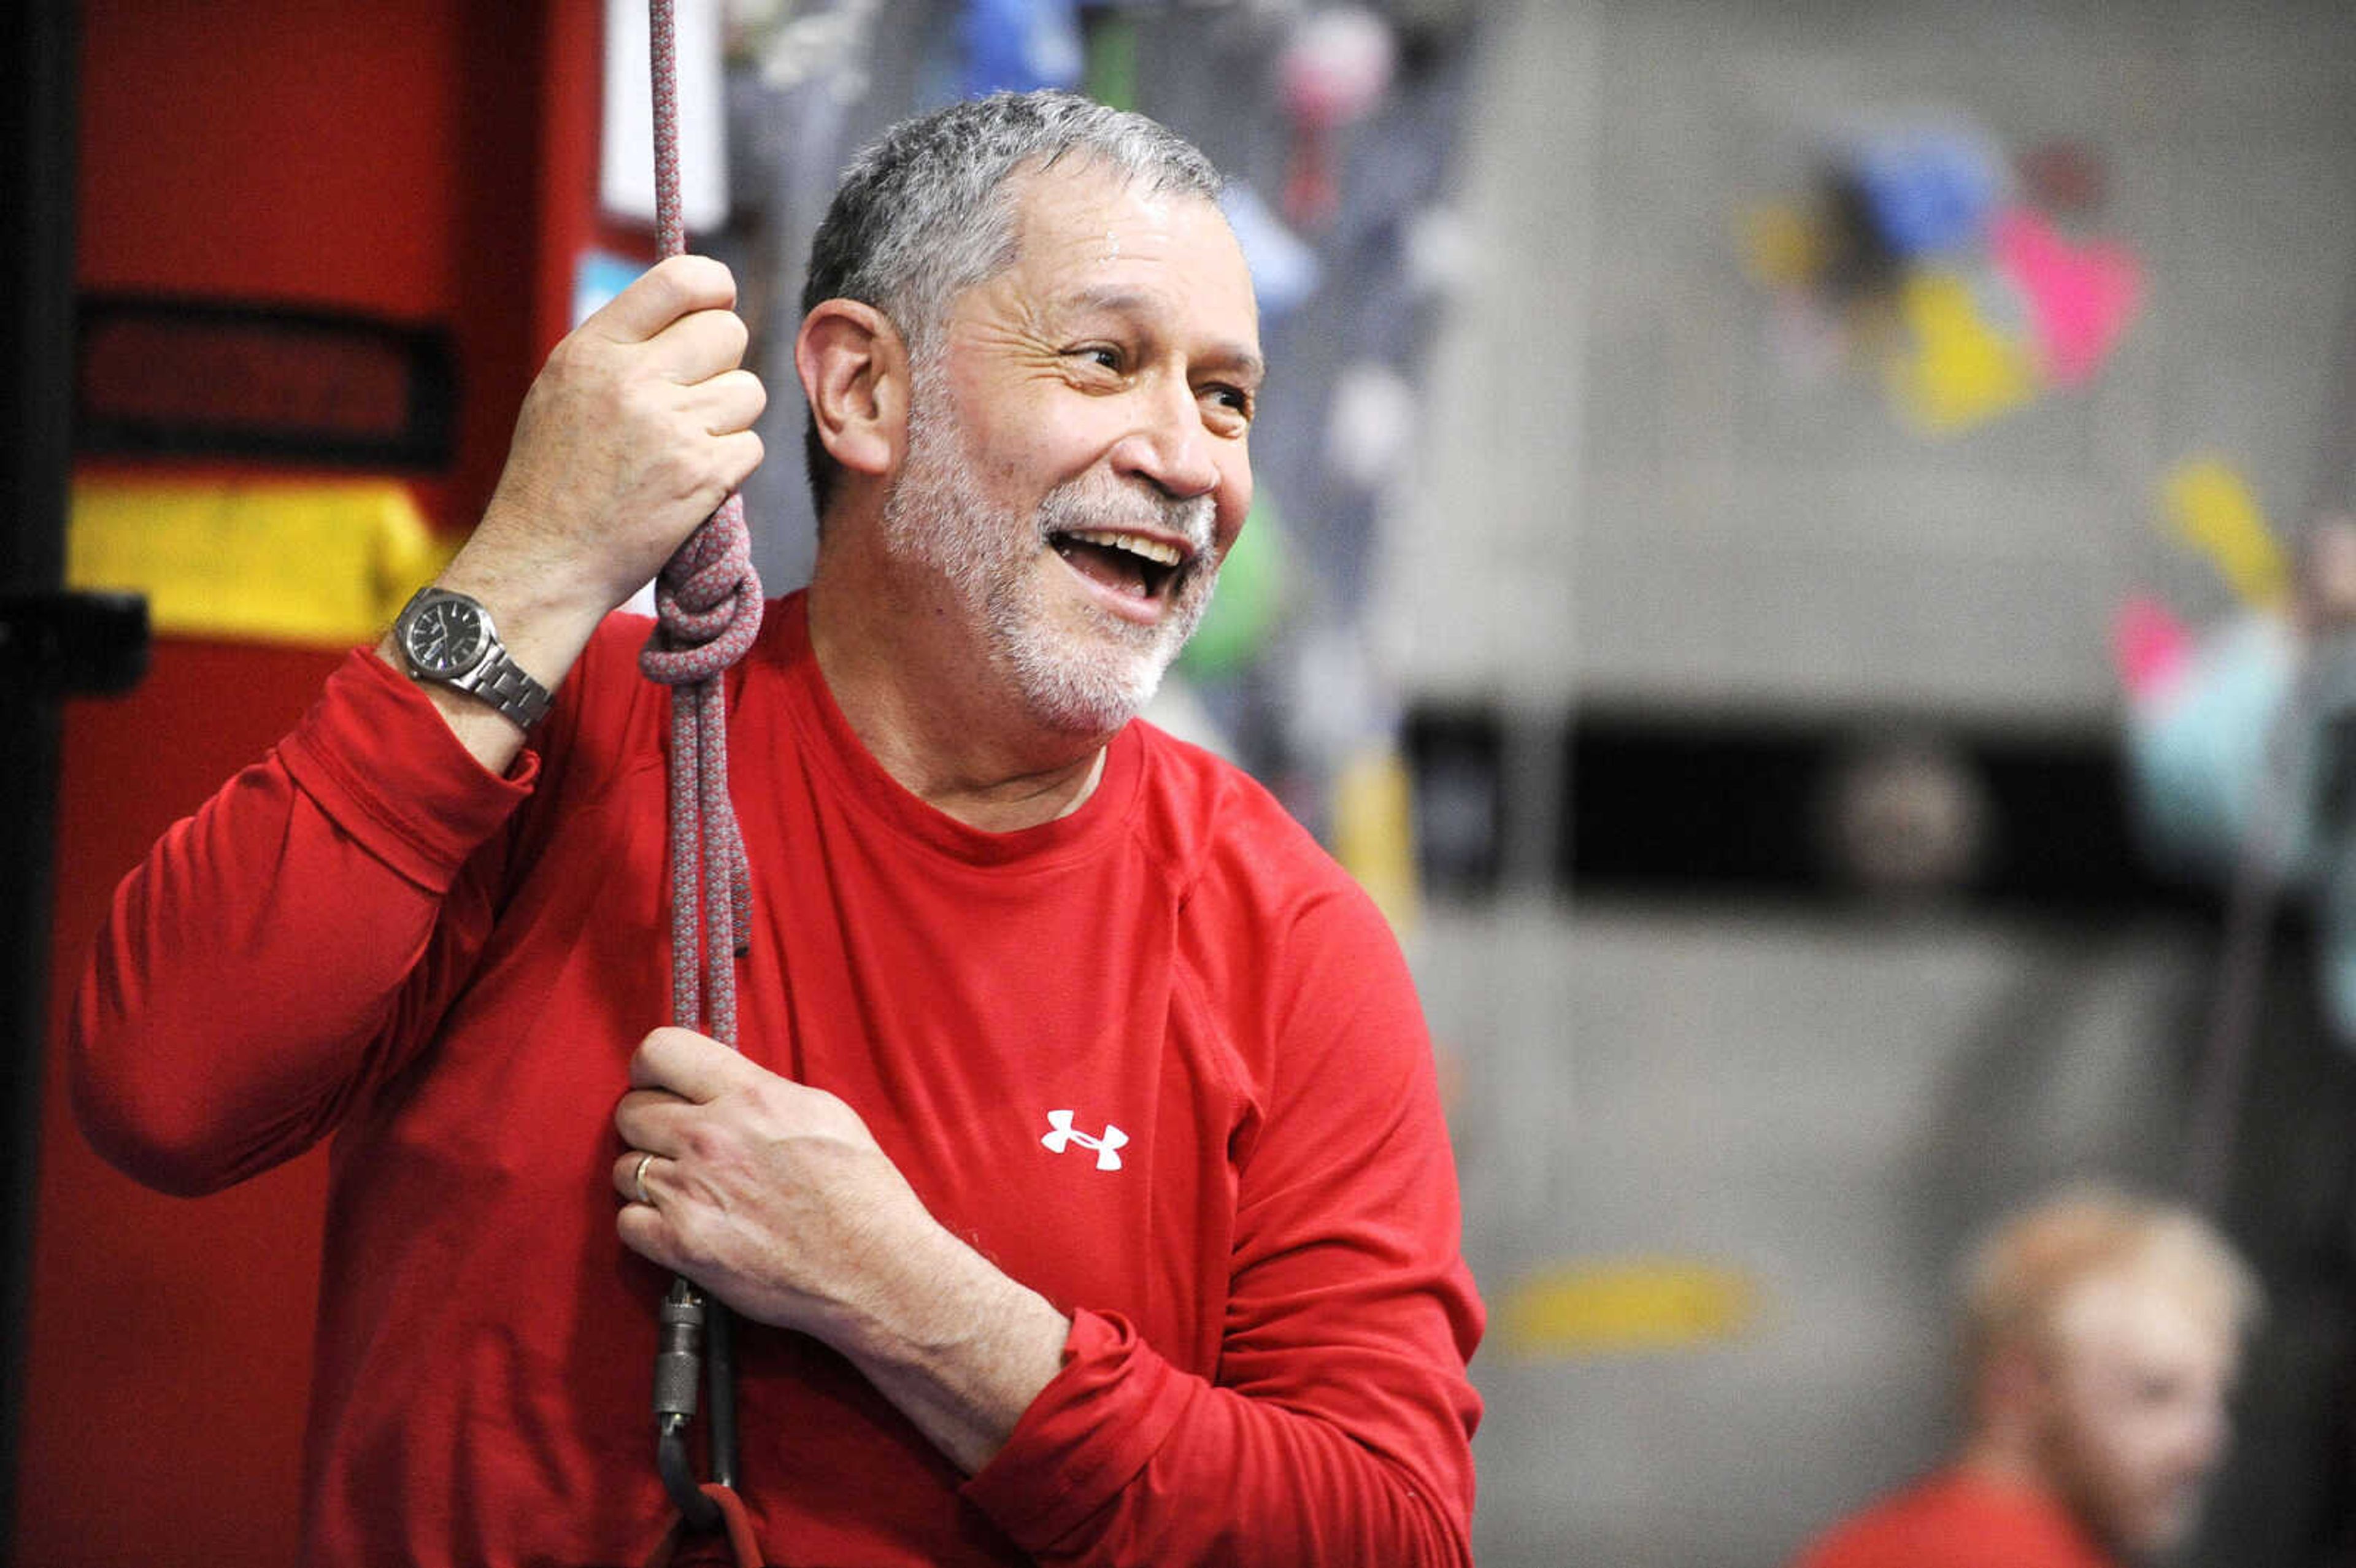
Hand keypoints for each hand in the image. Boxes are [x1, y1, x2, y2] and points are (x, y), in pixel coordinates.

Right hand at [464, 255, 767, 632]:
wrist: (545, 559)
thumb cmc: (554, 475)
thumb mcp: (564, 387)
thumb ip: (623, 345)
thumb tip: (696, 306)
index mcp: (595, 349)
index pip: (681, 279)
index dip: (715, 287)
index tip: (719, 303)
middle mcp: (634, 380)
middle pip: (729, 333)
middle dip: (723, 362)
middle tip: (694, 395)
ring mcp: (673, 428)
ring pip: (749, 392)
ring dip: (728, 417)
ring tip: (684, 444)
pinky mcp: (703, 476)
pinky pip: (751, 446)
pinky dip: (730, 464)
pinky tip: (691, 480)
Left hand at [611, 1028, 1067, 1471]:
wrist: (875, 1269)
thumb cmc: (862, 1193)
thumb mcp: (824, 1113)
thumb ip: (763, 1093)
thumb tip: (724, 1087)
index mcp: (750, 1096)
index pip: (661, 1050)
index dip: (650, 1066)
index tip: (660, 1083)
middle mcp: (711, 1137)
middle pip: (630, 1110)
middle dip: (649, 1124)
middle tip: (676, 1143)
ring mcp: (691, 1193)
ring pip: (626, 1167)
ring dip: (650, 1177)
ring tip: (688, 1190)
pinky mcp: (682, 1246)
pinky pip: (627, 1223)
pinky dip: (648, 1226)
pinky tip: (683, 1225)